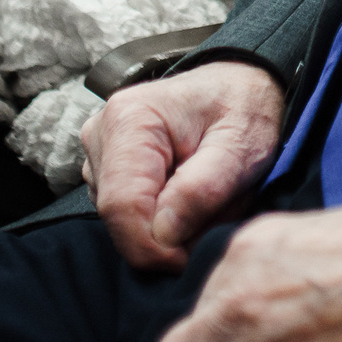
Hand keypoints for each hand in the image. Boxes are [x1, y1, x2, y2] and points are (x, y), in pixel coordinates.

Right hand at [82, 61, 285, 271]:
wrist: (237, 85)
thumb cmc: (242, 108)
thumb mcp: (241, 146)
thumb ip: (204, 189)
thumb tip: (164, 234)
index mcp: (130, 120)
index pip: (123, 207)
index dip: (156, 247)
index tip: (193, 256)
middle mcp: (101, 134)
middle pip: (120, 218)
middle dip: (168, 237)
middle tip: (214, 217)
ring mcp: (99, 153)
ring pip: (123, 221)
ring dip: (168, 228)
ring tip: (207, 198)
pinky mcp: (106, 170)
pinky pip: (127, 215)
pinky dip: (161, 219)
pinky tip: (188, 196)